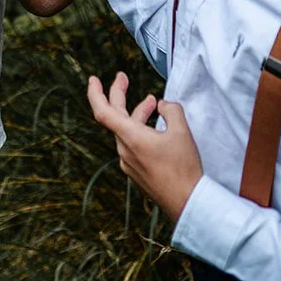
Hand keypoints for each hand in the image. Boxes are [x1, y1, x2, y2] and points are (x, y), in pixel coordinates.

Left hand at [87, 71, 202, 224]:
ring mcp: (129, 164)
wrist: (188, 203)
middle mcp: (124, 150)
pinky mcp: (136, 173)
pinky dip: (140, 131)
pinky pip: (132, 146)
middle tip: (123, 77)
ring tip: (152, 103)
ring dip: (136, 114)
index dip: (95, 93)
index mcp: (130, 137)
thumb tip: (163, 105)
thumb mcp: (182, 132)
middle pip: (115, 117)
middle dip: (119, 95)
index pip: (102, 111)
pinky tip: (156, 130)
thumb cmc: (184, 168)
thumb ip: (171, 110)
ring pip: (126, 131)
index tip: (93, 79)